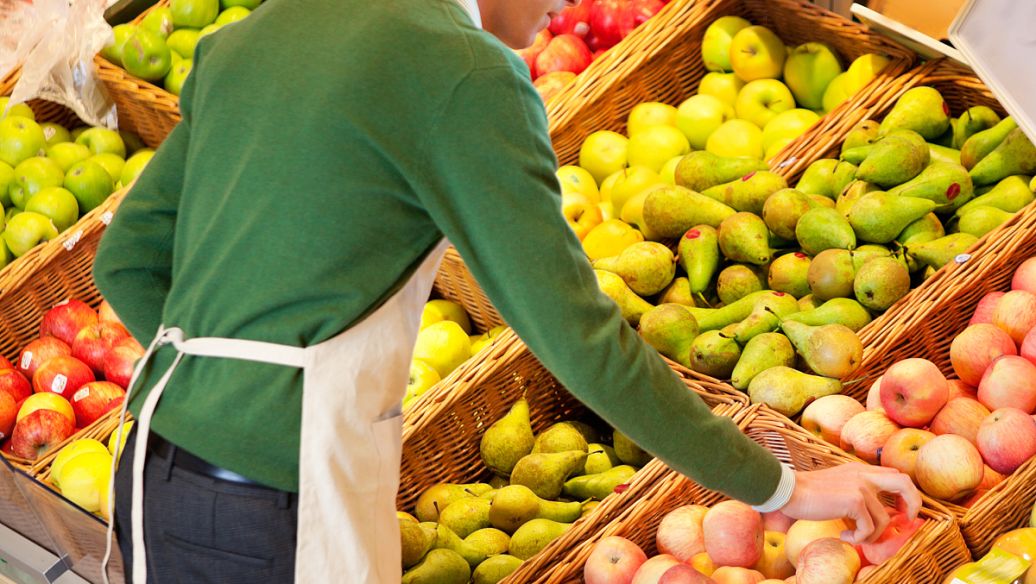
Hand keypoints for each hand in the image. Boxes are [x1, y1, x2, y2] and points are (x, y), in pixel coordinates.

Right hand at [779, 463, 921, 544]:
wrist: (790, 491)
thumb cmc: (807, 493)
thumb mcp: (837, 485)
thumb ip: (856, 491)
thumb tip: (874, 515)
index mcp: (860, 469)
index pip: (895, 476)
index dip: (906, 494)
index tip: (900, 511)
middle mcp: (865, 474)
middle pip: (905, 484)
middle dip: (913, 505)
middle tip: (905, 520)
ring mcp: (861, 487)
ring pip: (884, 519)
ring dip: (871, 535)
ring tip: (853, 536)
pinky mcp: (855, 501)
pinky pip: (869, 528)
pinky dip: (858, 537)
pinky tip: (843, 534)